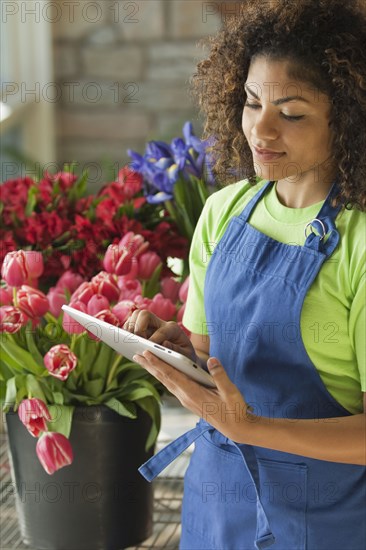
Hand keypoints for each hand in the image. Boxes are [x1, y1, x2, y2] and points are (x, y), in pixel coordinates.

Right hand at [123, 309, 196, 361]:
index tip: (148, 348)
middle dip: (138, 326)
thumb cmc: (186, 355)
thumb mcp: (187, 356)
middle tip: (137, 341)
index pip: (162, 330)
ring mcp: (150, 325)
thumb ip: (177, 351)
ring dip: (129, 328)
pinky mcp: (143, 329)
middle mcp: (161, 323)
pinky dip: (125, 331)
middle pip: (144, 314)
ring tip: (128, 341)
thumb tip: (164, 345)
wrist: (184, 353)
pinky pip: (130, 324)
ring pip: (135, 316)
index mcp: (173, 329)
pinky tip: (124, 342)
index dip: (154, 339)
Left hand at [133, 352, 252, 441]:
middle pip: (164, 379)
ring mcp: (186, 400)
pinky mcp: (189, 400)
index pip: (172, 376)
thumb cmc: (235, 409)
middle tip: (136, 354)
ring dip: (154, 371)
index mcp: (194, 393)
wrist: (236, 428)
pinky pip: (172, 386)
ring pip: (166, 382)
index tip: (146, 354)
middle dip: (150, 366)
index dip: (158, 364)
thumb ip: (220, 375)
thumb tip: (212, 360)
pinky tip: (160, 371)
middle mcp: (186, 397)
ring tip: (143, 361)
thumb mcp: (231, 392)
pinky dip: (163, 376)